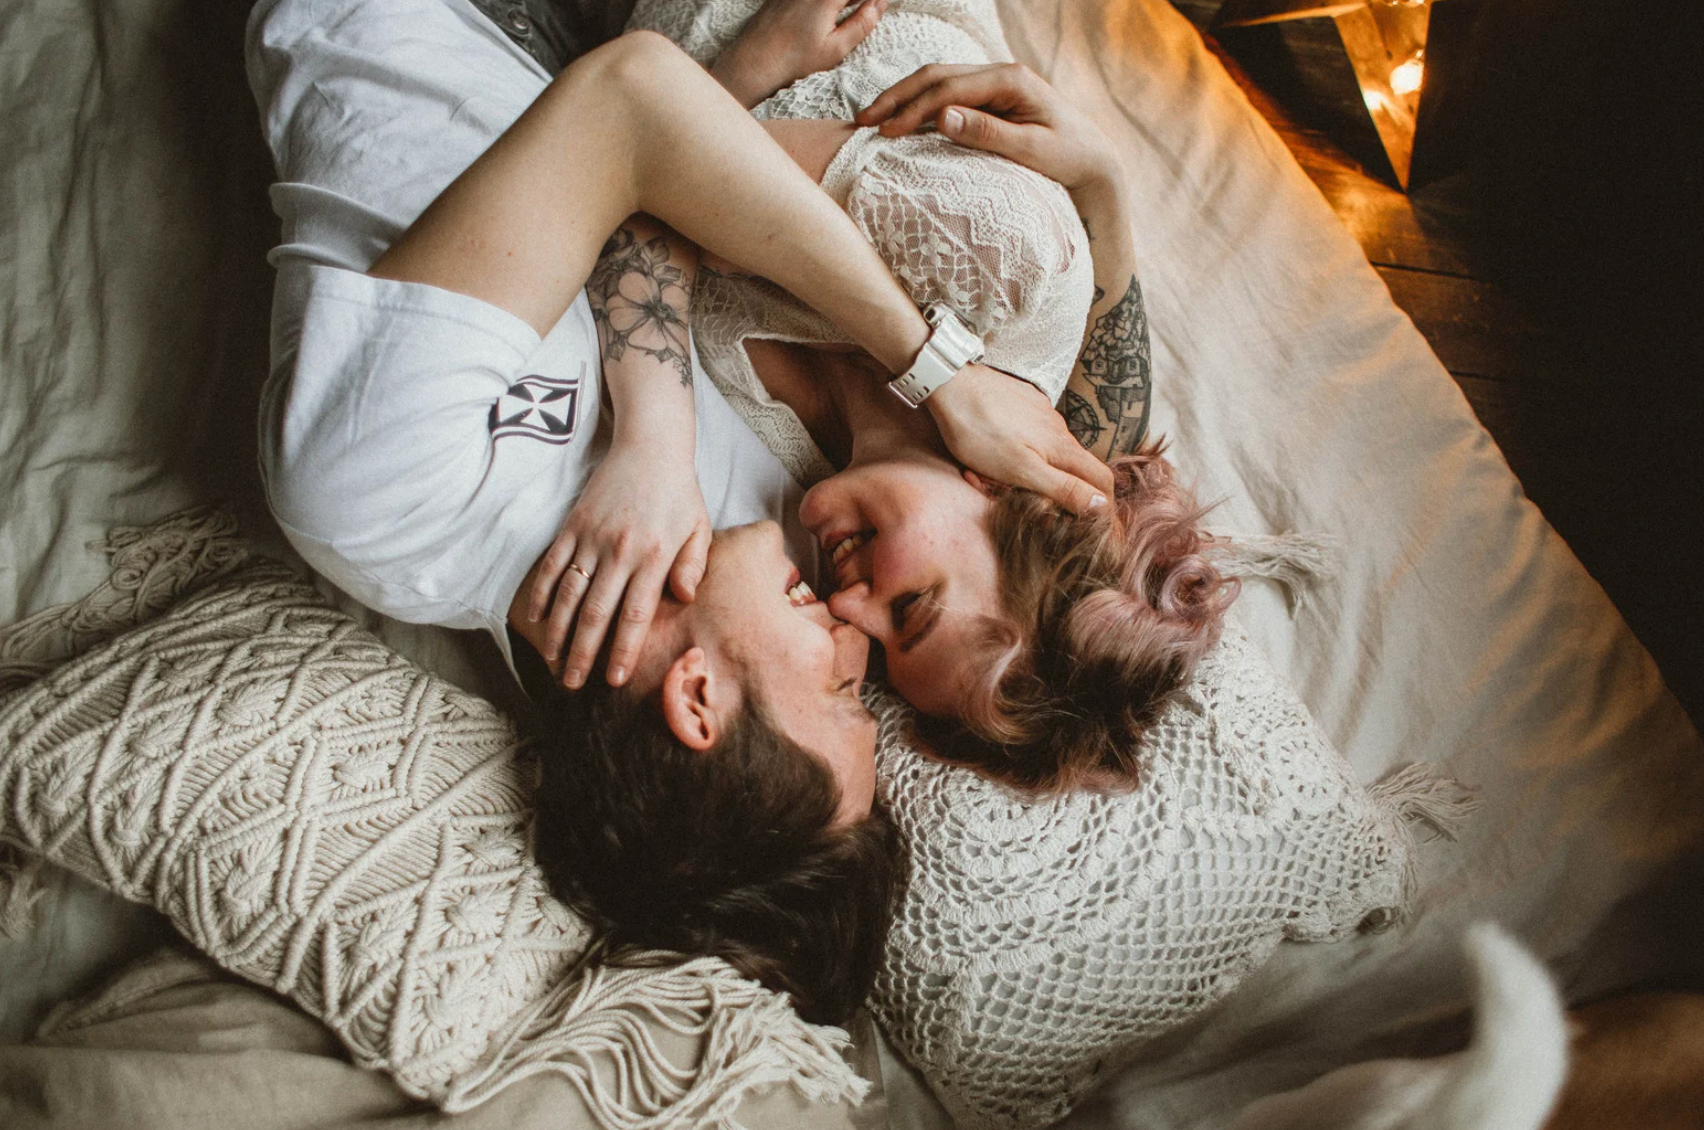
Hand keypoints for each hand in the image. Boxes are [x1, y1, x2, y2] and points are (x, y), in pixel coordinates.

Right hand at [526, 439, 710, 688]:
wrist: (650, 447)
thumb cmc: (680, 493)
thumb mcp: (699, 528)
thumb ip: (693, 565)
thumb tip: (685, 599)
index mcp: (653, 557)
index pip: (634, 615)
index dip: (622, 650)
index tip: (614, 679)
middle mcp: (619, 551)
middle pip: (595, 613)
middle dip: (582, 653)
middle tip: (573, 683)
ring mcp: (592, 538)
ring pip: (568, 594)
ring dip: (557, 632)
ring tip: (552, 662)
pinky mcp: (573, 525)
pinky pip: (551, 565)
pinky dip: (540, 593)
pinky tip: (533, 619)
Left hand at [711, 0, 887, 108]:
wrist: (753, 62)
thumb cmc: (794, 60)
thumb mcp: (836, 49)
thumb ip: (862, 24)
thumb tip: (879, 4)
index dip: (871, 0)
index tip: (878, 5)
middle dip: (855, 1)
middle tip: (867, 9)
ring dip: (839, 4)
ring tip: (847, 12)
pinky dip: (822, 4)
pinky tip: (822, 18)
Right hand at [856, 63, 1117, 192]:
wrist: (1094, 161)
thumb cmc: (1069, 158)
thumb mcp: (1031, 150)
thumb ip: (987, 133)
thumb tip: (942, 117)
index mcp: (1010, 80)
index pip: (949, 88)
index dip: (913, 108)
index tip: (884, 130)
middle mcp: (1000, 73)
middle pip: (937, 75)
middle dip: (897, 97)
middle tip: (863, 121)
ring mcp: (995, 83)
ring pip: (938, 80)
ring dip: (904, 98)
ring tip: (872, 119)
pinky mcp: (990, 98)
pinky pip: (948, 94)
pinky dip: (920, 105)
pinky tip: (899, 121)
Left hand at [927, 363, 1114, 514]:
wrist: (951, 385)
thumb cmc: (981, 433)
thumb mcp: (1022, 471)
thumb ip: (1064, 488)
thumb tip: (1102, 505)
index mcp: (1064, 448)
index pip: (1103, 479)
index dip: (1104, 504)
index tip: (1092, 523)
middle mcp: (1060, 429)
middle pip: (1075, 469)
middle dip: (1056, 492)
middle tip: (1020, 501)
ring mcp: (1041, 414)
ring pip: (1047, 454)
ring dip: (1026, 474)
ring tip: (987, 478)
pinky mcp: (1023, 404)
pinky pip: (1028, 436)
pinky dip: (1013, 454)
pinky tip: (987, 456)